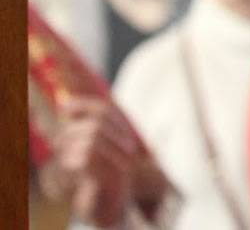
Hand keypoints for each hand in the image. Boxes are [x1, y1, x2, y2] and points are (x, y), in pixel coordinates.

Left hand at [49, 96, 138, 227]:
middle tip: (58, 145)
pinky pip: (89, 158)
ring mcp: (120, 163)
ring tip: (63, 160)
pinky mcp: (110, 179)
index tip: (63, 106)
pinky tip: (69, 166)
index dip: (83, 105)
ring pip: (92, 139)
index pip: (105, 111)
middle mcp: (126, 148)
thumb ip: (81, 131)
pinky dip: (72, 159)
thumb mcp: (87, 151)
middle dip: (72, 131)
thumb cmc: (93, 181)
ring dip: (70, 147)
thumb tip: (65, 103)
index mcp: (122, 138)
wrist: (106, 212)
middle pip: (98, 124)